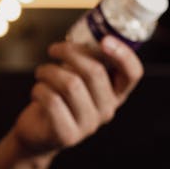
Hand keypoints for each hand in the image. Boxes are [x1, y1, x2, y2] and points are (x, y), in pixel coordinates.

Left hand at [13, 36, 142, 157]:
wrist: (37, 133)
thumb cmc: (58, 97)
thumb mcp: (77, 77)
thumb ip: (86, 60)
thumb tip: (85, 34)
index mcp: (115, 93)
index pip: (132, 73)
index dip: (123, 54)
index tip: (104, 39)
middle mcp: (107, 110)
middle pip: (95, 72)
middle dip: (70, 53)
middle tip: (53, 49)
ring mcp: (89, 124)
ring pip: (71, 84)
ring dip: (49, 71)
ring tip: (41, 72)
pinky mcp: (67, 134)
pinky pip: (52, 100)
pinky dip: (39, 89)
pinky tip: (37, 91)